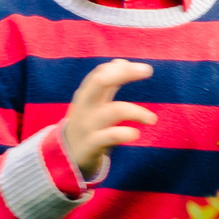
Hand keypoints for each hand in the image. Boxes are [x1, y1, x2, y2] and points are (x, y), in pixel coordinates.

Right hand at [60, 59, 155, 177]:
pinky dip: (124, 133)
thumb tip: (121, 61)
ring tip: (152, 119)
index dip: (121, 67)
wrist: (65, 156)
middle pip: (100, 81)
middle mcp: (86, 106)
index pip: (101, 73)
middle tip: (147, 70)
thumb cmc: (85, 125)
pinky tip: (135, 134)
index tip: (143, 69)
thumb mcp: (92, 103)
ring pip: (114, 110)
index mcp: (86, 95)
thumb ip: (107, 84)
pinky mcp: (91, 144)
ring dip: (136, 111)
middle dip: (123, 73)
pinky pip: (109, 136)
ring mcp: (88, 124)